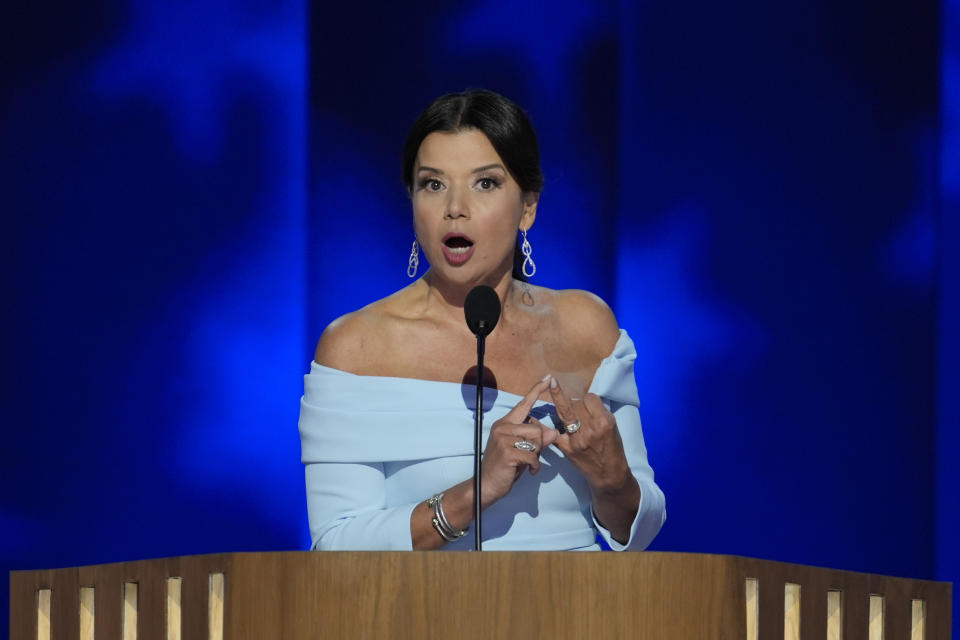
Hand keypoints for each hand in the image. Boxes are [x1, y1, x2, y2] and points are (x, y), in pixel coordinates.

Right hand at [480, 377, 556, 507]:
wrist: (487, 485)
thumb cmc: (505, 467)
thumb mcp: (522, 450)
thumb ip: (537, 440)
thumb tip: (554, 432)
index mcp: (505, 423)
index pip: (523, 404)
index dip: (536, 391)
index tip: (547, 378)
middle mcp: (503, 427)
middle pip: (537, 428)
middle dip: (539, 445)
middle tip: (530, 456)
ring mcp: (503, 438)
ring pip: (536, 440)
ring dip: (537, 455)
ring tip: (527, 463)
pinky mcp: (507, 452)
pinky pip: (533, 455)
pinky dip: (534, 466)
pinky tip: (528, 471)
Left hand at [548, 378, 632, 493]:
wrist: (608, 473)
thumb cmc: (612, 448)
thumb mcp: (612, 426)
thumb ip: (598, 412)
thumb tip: (582, 399)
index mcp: (604, 422)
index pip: (589, 398)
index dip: (586, 399)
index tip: (586, 403)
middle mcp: (590, 429)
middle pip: (576, 403)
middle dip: (575, 402)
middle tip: (577, 408)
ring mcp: (577, 439)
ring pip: (564, 411)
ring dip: (561, 405)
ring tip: (554, 389)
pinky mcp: (567, 448)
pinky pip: (551, 433)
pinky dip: (542, 425)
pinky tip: (533, 418)